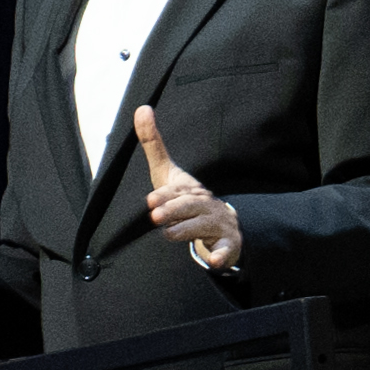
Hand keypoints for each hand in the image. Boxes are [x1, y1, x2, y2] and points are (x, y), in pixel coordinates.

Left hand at [129, 105, 243, 273]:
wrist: (221, 225)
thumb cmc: (186, 198)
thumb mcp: (168, 173)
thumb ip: (154, 144)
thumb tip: (141, 108)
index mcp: (191, 189)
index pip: (178, 190)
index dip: (166, 195)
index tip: (150, 200)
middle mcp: (207, 204)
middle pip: (192, 206)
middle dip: (174, 209)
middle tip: (156, 216)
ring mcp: (218, 224)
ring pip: (204, 227)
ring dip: (188, 230)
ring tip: (169, 235)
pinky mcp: (227, 244)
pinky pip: (227, 250)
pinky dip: (222, 255)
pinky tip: (215, 260)